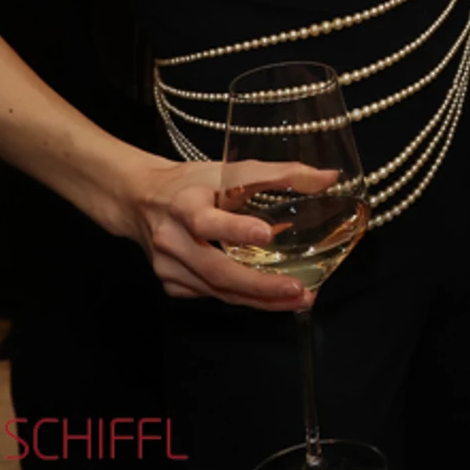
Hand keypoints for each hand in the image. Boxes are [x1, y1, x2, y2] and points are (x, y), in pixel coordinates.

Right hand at [109, 154, 317, 310]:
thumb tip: (329, 178)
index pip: (206, 220)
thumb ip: (280, 174)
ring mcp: (169, 267)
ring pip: (218, 290)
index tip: (265, 233)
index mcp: (184, 205)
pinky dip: (243, 298)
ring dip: (259, 299)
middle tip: (297, 289)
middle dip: (260, 284)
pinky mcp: (172, 284)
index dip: (235, 228)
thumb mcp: (230, 170)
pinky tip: (270, 298)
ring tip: (298, 299)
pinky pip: (212, 295)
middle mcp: (173, 239)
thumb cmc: (191, 183)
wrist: (141, 201)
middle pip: (216, 269)